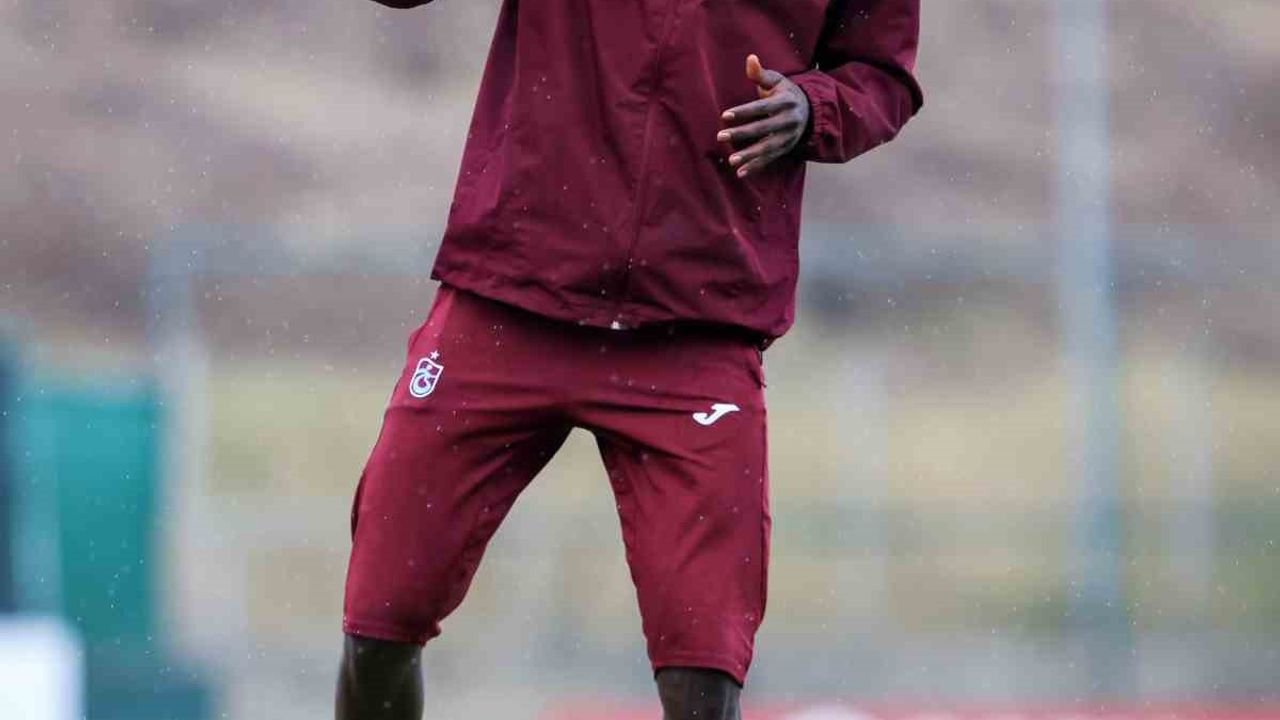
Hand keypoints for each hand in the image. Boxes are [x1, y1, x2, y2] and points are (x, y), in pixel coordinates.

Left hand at [717, 54, 810, 177]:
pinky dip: (756, 167)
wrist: (810, 111)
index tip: (725, 115)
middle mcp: (789, 121)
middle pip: (763, 128)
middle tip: (720, 136)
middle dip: (742, 134)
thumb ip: (761, 74)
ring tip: (731, 160)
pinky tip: (740, 173)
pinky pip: (770, 159)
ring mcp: (789, 137)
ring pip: (768, 148)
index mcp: (785, 102)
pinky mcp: (786, 149)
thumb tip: (750, 58)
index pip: (762, 107)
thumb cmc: (785, 93)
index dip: (744, 111)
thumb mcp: (777, 81)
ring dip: (749, 155)